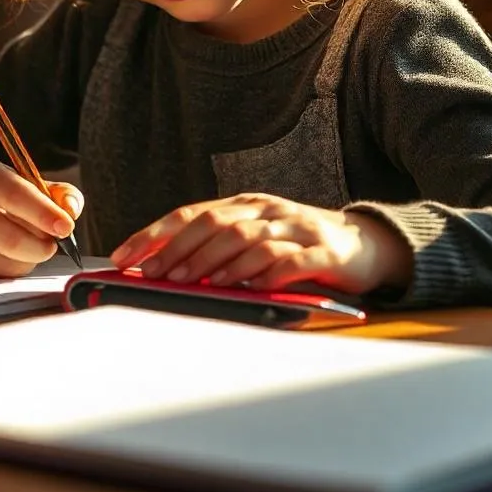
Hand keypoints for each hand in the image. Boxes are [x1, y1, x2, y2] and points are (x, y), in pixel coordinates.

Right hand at [0, 159, 83, 277]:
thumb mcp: (26, 181)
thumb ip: (58, 193)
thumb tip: (72, 211)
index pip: (17, 196)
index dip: (45, 214)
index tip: (66, 227)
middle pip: (12, 239)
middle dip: (43, 247)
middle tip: (52, 244)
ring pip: (6, 265)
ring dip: (29, 261)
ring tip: (30, 248)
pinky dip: (11, 271)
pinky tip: (8, 256)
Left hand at [111, 194, 412, 294]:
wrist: (367, 244)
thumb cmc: (301, 246)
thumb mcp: (258, 241)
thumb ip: (220, 250)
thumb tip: (166, 272)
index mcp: (245, 205)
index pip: (190, 213)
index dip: (154, 233)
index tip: (124, 256)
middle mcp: (266, 210)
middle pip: (214, 222)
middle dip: (178, 248)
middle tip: (153, 273)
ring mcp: (295, 228)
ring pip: (246, 238)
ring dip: (213, 260)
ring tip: (189, 280)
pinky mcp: (322, 252)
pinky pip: (288, 260)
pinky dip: (263, 272)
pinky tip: (245, 286)